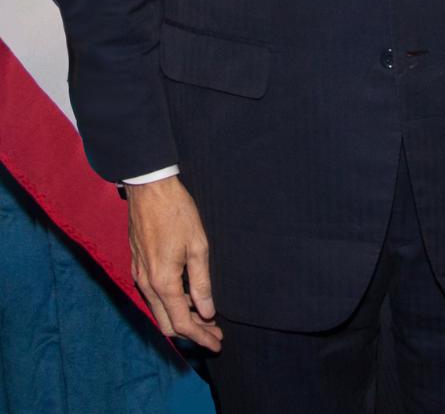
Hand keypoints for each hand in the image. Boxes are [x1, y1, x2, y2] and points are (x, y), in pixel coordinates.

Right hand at [127, 176, 222, 350]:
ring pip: (160, 310)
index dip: (201, 336)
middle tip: (215, 333)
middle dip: (192, 332)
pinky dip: (171, 304)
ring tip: (206, 316)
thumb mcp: (198, 246)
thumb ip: (201, 283)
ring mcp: (139, 275)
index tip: (217, 342)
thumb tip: (206, 312)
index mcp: (163, 282)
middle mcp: (146, 284)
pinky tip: (188, 297)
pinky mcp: (138, 265)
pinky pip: (154, 296)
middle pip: (168, 323)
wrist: (149, 189)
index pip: (182, 323)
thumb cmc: (177, 212)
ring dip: (182, 317)